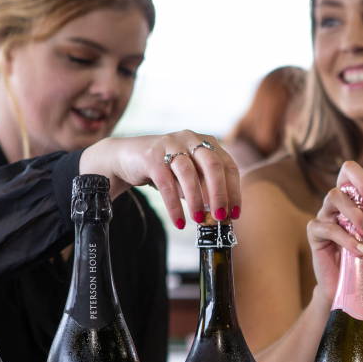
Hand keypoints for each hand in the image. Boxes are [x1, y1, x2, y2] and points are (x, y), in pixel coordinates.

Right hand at [79, 131, 239, 229]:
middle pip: (213, 166)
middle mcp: (191, 139)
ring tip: (198, 221)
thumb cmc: (167, 170)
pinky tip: (179, 222)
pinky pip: (166, 184)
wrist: (127, 158)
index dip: (234, 191)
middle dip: (220, 195)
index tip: (234, 214)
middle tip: (220, 217)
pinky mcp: (152, 156)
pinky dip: (174, 206)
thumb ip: (206, 189)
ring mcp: (171, 145)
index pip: (228, 166)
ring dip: (196, 201)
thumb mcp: (191, 177)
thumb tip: (223, 214)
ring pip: (189, 173)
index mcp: (206, 143)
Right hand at [306, 161, 362, 304]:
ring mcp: (326, 215)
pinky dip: (347, 239)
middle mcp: (340, 201)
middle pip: (347, 169)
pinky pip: (328, 227)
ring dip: (356, 214)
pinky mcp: (315, 233)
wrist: (354, 289)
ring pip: (334, 195)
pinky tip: (360, 252)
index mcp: (357, 197)